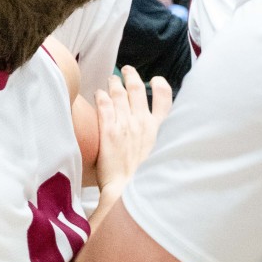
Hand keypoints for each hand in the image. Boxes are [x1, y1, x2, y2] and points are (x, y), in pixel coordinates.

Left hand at [94, 66, 171, 197]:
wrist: (128, 191)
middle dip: (132, 77)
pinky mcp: (109, 130)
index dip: (161, 87)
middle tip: (126, 70)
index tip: (156, 79)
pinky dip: (101, 97)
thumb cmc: (141, 179)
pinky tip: (97, 93)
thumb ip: (154, 144)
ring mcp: (125, 125)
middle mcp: (142, 123)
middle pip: (137, 91)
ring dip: (115, 84)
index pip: (164, 102)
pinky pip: (104, 106)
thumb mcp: (157, 158)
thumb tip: (152, 141)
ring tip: (111, 79)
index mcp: (156, 130)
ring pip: (119, 95)